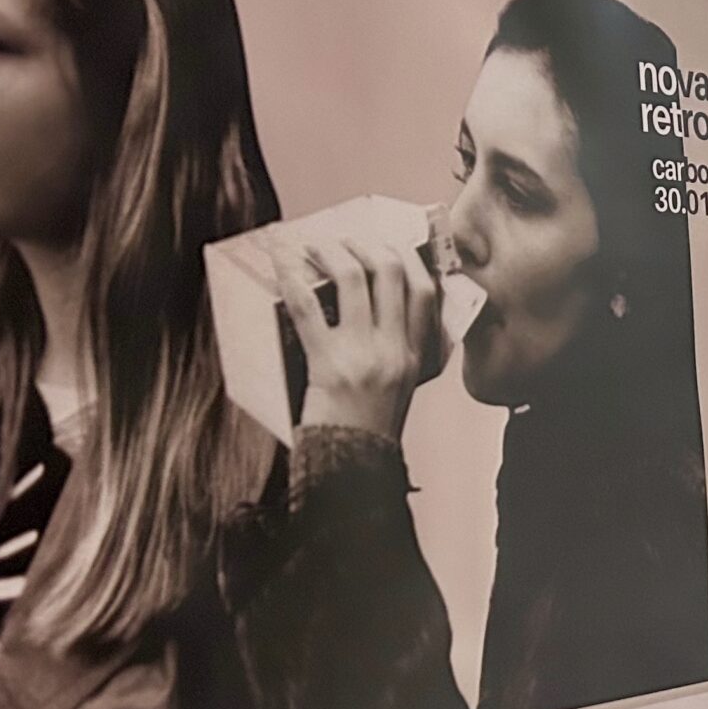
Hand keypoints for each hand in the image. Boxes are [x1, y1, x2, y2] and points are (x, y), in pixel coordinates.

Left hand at [279, 236, 440, 440]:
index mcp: (415, 356)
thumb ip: (399, 351)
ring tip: (315, 246)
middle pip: (391, 273)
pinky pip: (307, 307)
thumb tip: (379, 309)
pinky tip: (282, 262)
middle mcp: (393, 351)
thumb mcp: (399, 389)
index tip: (390, 245)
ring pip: (353, 279)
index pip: (425, 292)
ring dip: (332, 252)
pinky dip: (291, 276)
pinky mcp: (327, 364)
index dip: (408, 257)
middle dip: (366, 245)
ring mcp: (362, 356)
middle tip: (345, 241)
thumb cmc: (367, 430)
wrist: (350, 467)